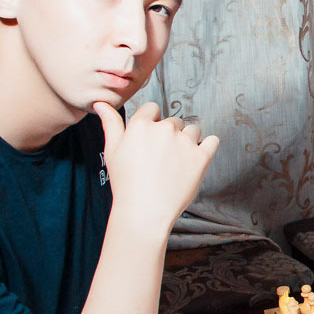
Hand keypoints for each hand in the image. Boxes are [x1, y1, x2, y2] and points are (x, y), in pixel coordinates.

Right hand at [95, 101, 218, 230]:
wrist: (145, 211)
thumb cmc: (125, 182)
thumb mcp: (112, 151)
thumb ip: (111, 124)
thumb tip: (101, 102)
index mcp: (141, 125)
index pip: (153, 109)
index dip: (152, 124)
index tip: (150, 142)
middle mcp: (164, 129)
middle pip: (174, 121)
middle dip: (170, 135)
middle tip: (161, 159)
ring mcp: (185, 142)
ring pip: (193, 130)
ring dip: (188, 141)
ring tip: (176, 163)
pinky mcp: (201, 157)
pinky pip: (212, 141)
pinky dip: (208, 147)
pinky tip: (196, 159)